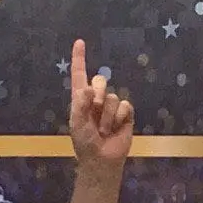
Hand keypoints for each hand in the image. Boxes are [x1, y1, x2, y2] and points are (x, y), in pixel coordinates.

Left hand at [68, 39, 133, 168]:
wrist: (101, 159)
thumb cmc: (85, 142)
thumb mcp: (77, 122)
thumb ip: (81, 104)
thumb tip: (89, 88)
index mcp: (81, 99)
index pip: (79, 74)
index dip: (79, 58)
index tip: (79, 42)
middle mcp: (97, 99)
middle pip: (100, 80)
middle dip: (98, 94)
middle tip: (94, 112)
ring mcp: (112, 106)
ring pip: (113, 97)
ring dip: (107, 116)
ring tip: (104, 130)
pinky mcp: (126, 114)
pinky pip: (125, 106)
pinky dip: (119, 118)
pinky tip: (116, 128)